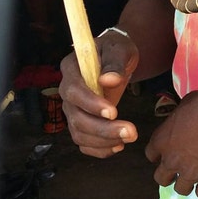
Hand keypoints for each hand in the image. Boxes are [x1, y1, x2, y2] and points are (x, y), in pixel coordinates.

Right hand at [59, 32, 138, 157]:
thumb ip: (115, 63)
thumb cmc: (116, 50)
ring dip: (103, 141)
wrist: (116, 59)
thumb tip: (108, 80)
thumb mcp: (119, 49)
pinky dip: (99, 149)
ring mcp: (72, 109)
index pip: (74, 90)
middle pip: (76, 117)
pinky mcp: (81, 122)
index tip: (113, 112)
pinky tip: (118, 146)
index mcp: (71, 68)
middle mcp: (67, 91)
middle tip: (131, 131)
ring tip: (130, 137)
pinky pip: (84, 142)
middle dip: (102, 128)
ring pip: (79, 133)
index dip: (90, 104)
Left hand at [145, 85, 197, 198]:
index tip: (169, 150)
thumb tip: (180, 123)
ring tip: (196, 173)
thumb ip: (178, 120)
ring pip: (180, 189)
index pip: (151, 154)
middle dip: (169, 173)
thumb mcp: (187, 103)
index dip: (159, 153)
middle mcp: (172, 160)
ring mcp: (190, 173)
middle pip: (161, 178)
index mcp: (163, 139)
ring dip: (186, 182)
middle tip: (181, 165)